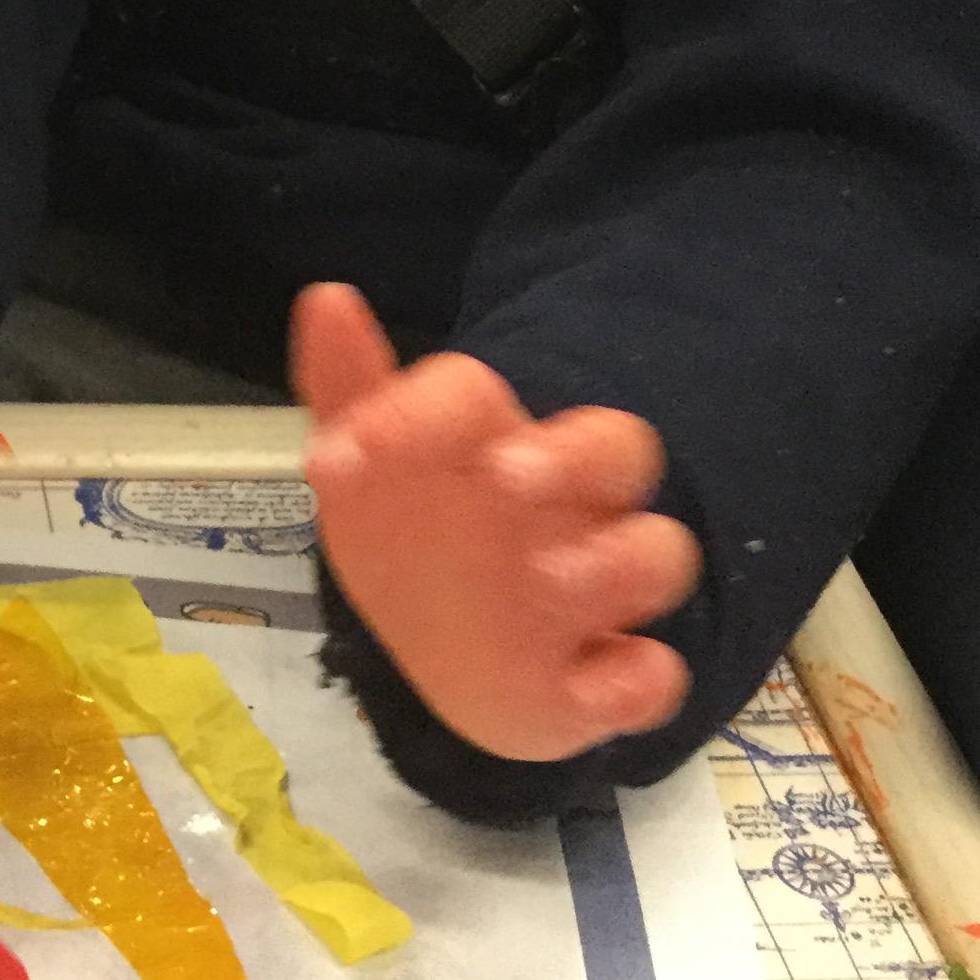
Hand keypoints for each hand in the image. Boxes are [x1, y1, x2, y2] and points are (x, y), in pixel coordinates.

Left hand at [292, 283, 700, 760]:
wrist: (453, 662)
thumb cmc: (419, 539)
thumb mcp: (368, 471)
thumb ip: (349, 393)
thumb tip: (325, 295)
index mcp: (504, 446)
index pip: (484, 400)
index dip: (426, 413)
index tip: (350, 452)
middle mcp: (567, 509)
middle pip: (615, 448)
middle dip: (572, 458)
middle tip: (507, 477)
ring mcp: (594, 595)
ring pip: (653, 553)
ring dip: (611, 565)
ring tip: (546, 583)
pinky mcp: (609, 682)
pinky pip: (653, 675)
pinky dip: (637, 682)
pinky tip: (595, 685)